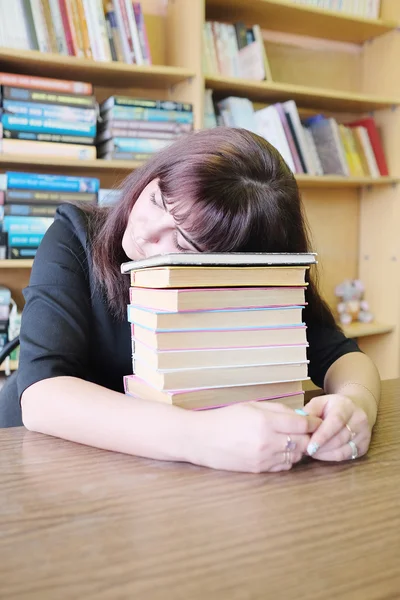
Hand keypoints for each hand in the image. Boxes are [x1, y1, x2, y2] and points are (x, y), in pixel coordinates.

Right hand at [190, 401, 321, 472]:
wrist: (202, 439)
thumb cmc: (225, 418)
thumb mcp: (251, 406)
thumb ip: (278, 410)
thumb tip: (300, 416)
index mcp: (265, 422)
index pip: (302, 424)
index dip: (313, 422)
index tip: (316, 420)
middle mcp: (267, 442)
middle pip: (302, 442)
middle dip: (308, 436)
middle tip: (306, 431)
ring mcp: (263, 458)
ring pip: (295, 456)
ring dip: (298, 448)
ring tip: (291, 439)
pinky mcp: (259, 470)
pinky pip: (284, 466)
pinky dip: (287, 458)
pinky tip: (279, 450)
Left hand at [303, 394, 371, 461]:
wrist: (356, 408)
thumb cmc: (333, 406)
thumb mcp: (320, 402)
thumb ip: (310, 411)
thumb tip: (300, 425)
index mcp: (346, 406)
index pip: (336, 422)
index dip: (322, 436)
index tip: (309, 447)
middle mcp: (359, 420)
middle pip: (339, 439)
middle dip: (320, 447)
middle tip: (305, 450)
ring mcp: (364, 434)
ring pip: (343, 450)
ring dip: (324, 454)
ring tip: (311, 451)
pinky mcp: (364, 446)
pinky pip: (347, 456)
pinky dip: (331, 457)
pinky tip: (321, 454)